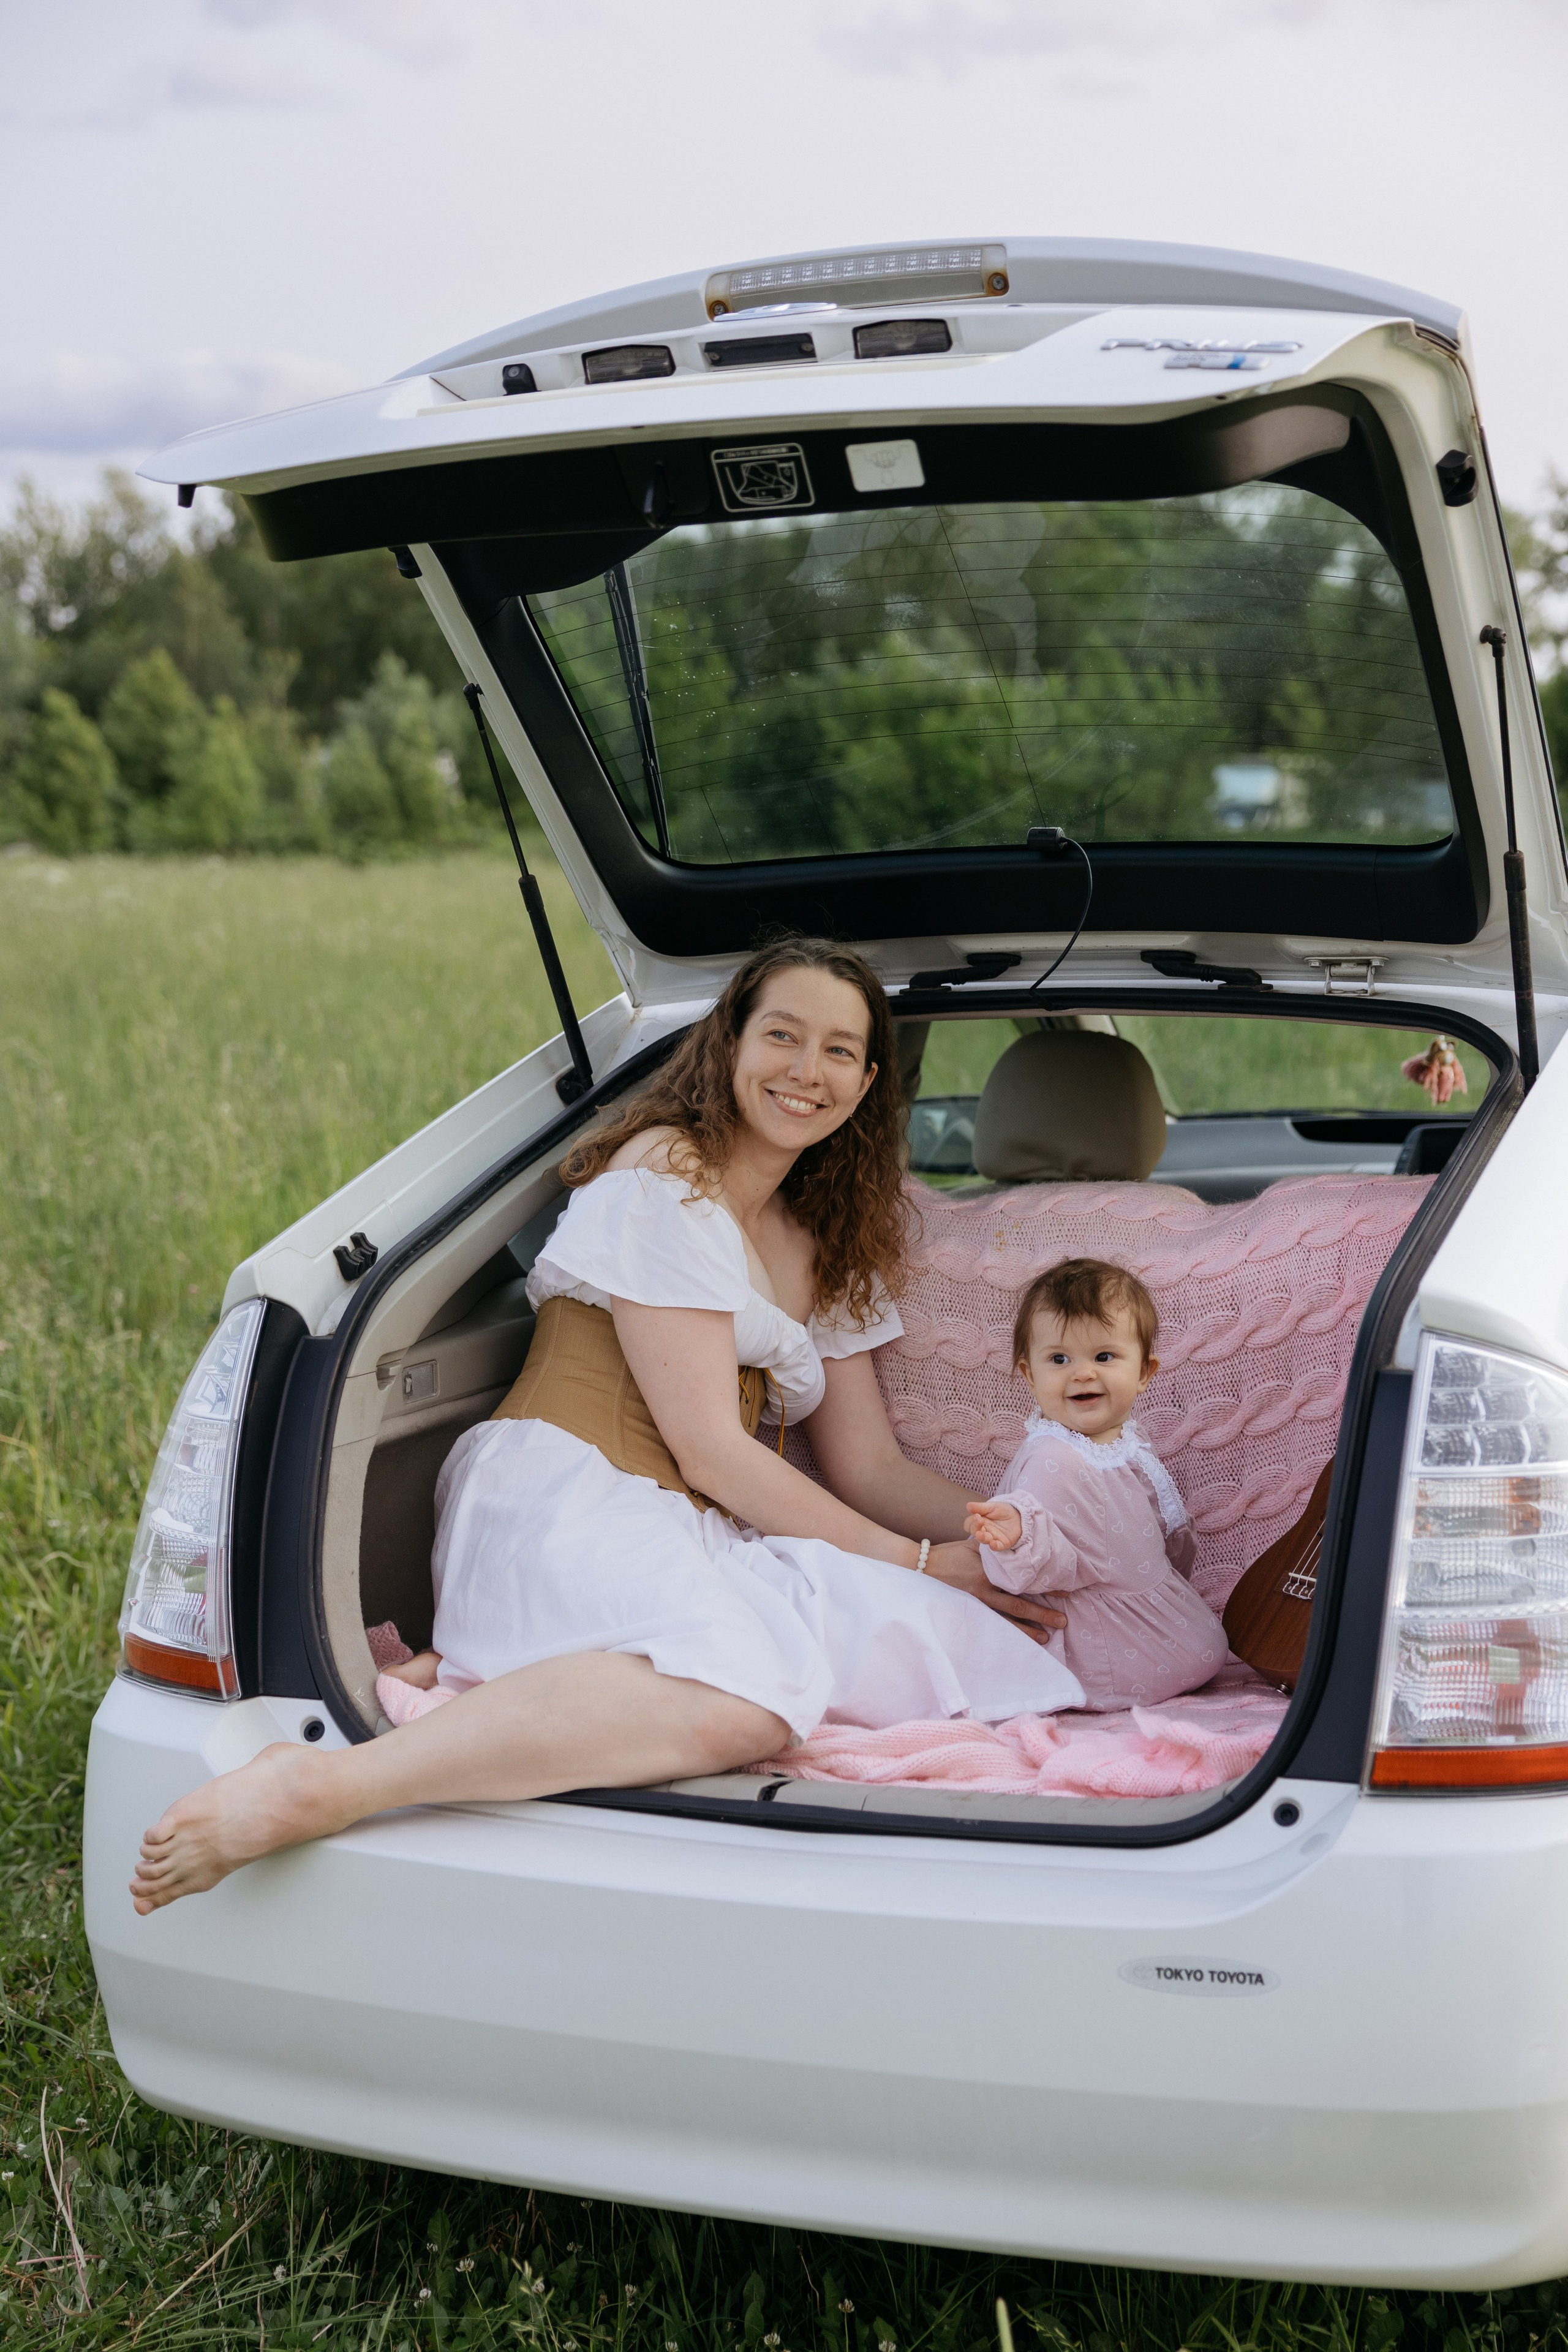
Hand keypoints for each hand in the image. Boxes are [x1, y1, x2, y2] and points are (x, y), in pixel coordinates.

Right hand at [924, 1540, 1067, 1645]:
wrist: (921, 1569)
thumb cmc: (949, 1555)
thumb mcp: (973, 1545)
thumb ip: (994, 1544)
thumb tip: (1017, 1538)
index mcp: (990, 1572)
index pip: (1025, 1582)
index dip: (1045, 1588)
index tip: (1063, 1593)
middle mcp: (986, 1592)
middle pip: (1020, 1607)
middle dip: (1043, 1615)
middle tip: (1063, 1622)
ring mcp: (977, 1606)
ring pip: (1007, 1622)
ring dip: (1028, 1631)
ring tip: (1046, 1638)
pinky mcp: (969, 1614)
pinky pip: (992, 1626)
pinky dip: (1006, 1635)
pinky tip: (1018, 1645)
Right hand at [965, 1499, 1022, 1551]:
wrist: (1019, 1515)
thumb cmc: (1004, 1511)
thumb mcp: (992, 1507)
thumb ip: (980, 1507)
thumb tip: (968, 1506)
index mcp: (980, 1522)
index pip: (969, 1525)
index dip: (971, 1522)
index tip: (977, 1515)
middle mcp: (985, 1531)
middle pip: (974, 1533)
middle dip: (975, 1528)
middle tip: (980, 1520)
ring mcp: (993, 1538)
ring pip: (984, 1540)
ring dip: (981, 1537)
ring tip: (981, 1534)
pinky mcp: (1003, 1543)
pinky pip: (997, 1547)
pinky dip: (994, 1546)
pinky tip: (992, 1543)